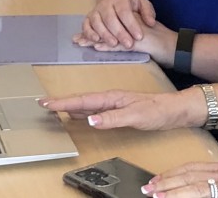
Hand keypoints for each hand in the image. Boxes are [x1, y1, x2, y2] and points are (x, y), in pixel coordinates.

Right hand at [39, 88, 196, 131]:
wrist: (175, 109)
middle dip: (61, 102)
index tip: (46, 103)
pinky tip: (78, 115)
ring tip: (54, 107)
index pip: (82, 101)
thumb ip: (112, 118)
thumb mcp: (135, 116)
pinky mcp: (118, 109)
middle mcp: (110, 98)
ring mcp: (114, 103)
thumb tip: (89, 120)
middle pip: (81, 100)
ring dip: (70, 106)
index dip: (63, 102)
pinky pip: (94, 109)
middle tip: (43, 103)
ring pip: (86, 104)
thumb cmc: (158, 111)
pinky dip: (82, 111)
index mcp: (111, 97)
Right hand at [75, 0, 156, 50]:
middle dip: (119, 32)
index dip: (131, 24)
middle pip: (110, 18)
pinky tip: (96, 41)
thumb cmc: (130, 5)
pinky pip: (86, 25)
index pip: (125, 12)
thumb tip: (151, 23)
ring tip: (114, 44)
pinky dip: (89, 33)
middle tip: (129, 44)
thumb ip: (148, 12)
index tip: (139, 37)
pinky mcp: (89, 18)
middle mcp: (106, 3)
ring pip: (97, 22)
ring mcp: (96, 10)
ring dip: (105, 34)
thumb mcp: (142, 4)